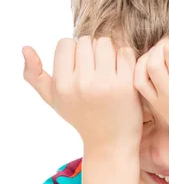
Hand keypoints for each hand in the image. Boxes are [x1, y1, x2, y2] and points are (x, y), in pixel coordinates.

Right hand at [22, 36, 143, 151]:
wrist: (110, 143)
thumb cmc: (80, 117)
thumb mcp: (53, 99)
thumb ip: (34, 75)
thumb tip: (26, 48)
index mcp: (63, 85)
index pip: (66, 43)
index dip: (73, 52)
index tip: (79, 66)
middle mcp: (82, 84)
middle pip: (86, 41)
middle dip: (91, 51)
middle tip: (96, 69)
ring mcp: (106, 84)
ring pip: (105, 43)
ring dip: (108, 52)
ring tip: (108, 69)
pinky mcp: (127, 85)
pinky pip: (125, 52)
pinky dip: (124, 58)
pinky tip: (122, 72)